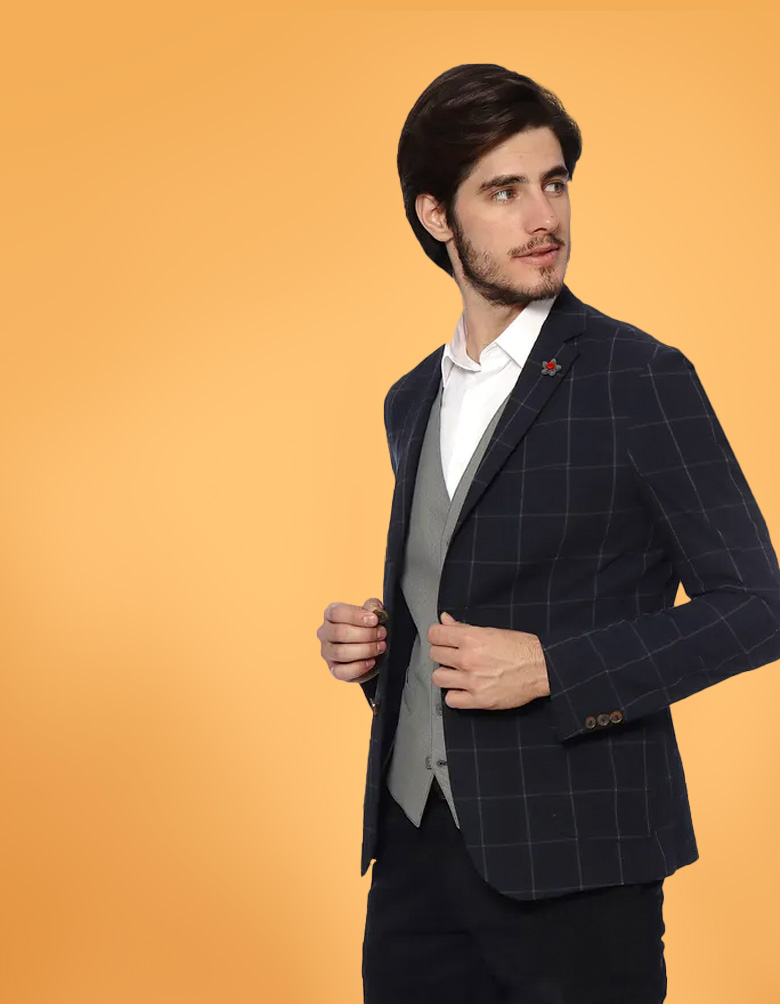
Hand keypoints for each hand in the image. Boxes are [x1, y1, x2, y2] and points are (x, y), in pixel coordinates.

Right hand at [317, 597, 387, 682]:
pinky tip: (371, 662)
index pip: (336, 612)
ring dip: (365, 650)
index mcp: (330, 615)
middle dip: (365, 634)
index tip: (374, 620)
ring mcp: (327, 652)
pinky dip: (359, 667)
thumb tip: (375, 608)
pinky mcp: (333, 670)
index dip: (356, 616)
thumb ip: (373, 607)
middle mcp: (325, 633)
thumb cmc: (366, 628)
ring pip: (340, 652)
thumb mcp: (371, 614)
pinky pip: (342, 671)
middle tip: (381, 634)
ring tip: (379, 647)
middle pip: (339, 633)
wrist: (369, 650)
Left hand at [428, 611, 549, 709]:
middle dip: (443, 654)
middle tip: (454, 656)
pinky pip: (451, 700)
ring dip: (446, 675)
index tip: (441, 639)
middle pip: (435, 655)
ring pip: (438, 677)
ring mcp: (472, 681)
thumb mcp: (491, 631)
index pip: (435, 634)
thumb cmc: (520, 648)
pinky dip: (455, 695)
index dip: (437, 636)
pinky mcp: (479, 699)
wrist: (542, 667)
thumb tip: (444, 619)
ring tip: (458, 673)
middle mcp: (468, 659)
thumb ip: (463, 627)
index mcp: (471, 638)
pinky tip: (464, 689)